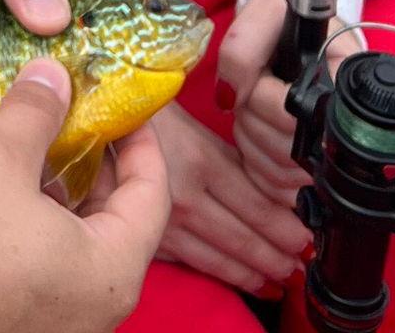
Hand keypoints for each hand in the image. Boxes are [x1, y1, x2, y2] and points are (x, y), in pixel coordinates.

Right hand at [0, 58, 169, 332]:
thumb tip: (55, 76)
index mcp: (109, 273)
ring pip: (76, 245)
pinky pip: (43, 266)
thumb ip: (36, 113)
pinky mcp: (14, 325)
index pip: (151, 197)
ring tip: (32, 142)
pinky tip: (0, 187)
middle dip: (95, 164)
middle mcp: (93, 310)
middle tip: (73, 114)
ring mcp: (55, 324)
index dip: (141, 142)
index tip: (123, 104)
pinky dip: (34, 223)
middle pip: (115, 223)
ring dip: (60, 192)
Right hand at [151, 102, 309, 291]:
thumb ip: (226, 153)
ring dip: (254, 275)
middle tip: (301, 267)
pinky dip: (220, 275)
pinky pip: (191, 264)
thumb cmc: (140, 110)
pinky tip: (240, 282)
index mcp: (200, 161)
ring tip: (278, 283)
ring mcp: (163, 223)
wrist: (86, 120)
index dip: (286, 227)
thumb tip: (271, 181)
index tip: (307, 237)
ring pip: (219, 261)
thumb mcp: (189, 119)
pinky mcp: (145, 238)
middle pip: (243, 239)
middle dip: (277, 258)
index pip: (257, 207)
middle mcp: (185, 197)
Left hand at [217, 0, 356, 202]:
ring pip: (280, 171)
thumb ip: (242, 50)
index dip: (268, 102)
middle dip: (255, 119)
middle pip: (285, 148)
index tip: (261, 82)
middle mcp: (344, 121)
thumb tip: (228, 98)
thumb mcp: (263, 13)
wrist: (292, 37)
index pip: (297, 115)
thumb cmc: (281, 22)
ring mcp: (331, 152)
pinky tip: (262, 135)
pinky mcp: (312, 171)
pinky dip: (259, 165)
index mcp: (343, 80)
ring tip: (259, 110)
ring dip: (254, 141)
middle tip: (255, 93)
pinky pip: (278, 188)